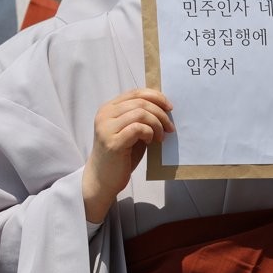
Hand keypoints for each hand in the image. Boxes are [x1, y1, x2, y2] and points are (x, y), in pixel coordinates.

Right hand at [82, 88, 173, 223]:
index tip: (169, 108)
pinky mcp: (112, 143)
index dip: (156, 97)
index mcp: (108, 108)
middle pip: (140, 102)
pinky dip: (149, 133)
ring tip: (160, 137)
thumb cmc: (121, 155)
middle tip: (170, 127)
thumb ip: (140, 117)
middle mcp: (105, 115)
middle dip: (160, 113)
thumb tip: (164, 106)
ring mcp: (106, 128)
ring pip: (140, 113)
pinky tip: (150, 142)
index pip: (136, 92)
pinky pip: (138, 128)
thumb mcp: (130, 130)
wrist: (102, 180)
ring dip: (157, 124)